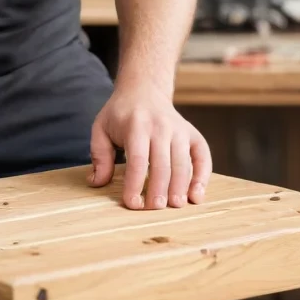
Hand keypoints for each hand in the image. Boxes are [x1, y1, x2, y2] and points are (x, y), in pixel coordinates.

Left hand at [89, 80, 210, 210]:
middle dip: (159, 190)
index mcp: (136, 124)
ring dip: (180, 188)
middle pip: (162, 164)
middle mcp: (161, 126)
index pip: (137, 159)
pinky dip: (203, 177)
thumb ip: (99, 155)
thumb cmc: (120, 114)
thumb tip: (97, 182)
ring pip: (183, 163)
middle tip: (154, 209)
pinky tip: (196, 196)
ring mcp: (179, 129)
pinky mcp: (192, 134)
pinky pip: (202, 156)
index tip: (132, 203)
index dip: (135, 184)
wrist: (144, 90)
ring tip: (174, 206)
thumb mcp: (101, 128)